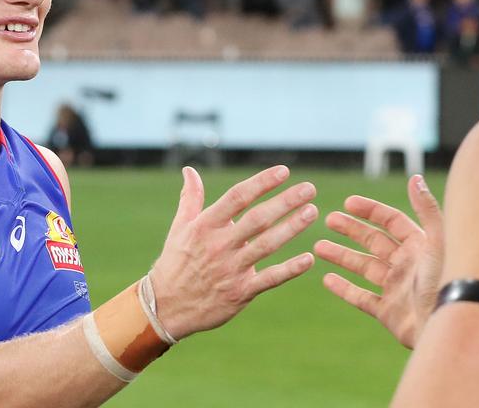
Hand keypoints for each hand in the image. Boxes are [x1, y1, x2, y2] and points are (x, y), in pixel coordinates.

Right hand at [150, 165, 317, 338]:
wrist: (165, 307)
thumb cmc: (176, 262)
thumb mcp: (180, 228)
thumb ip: (190, 197)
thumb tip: (189, 170)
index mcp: (205, 226)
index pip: (238, 197)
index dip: (261, 183)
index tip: (284, 171)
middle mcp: (219, 245)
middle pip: (257, 219)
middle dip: (285, 202)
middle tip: (310, 188)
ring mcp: (231, 269)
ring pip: (267, 245)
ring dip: (292, 228)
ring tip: (312, 212)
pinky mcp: (240, 292)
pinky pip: (270, 279)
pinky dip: (290, 269)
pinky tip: (309, 259)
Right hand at [314, 174, 443, 348]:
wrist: (450, 325)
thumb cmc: (447, 282)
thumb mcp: (439, 242)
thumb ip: (427, 210)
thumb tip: (415, 178)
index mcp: (419, 246)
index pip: (391, 221)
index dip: (371, 210)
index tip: (348, 202)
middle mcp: (407, 265)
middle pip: (374, 241)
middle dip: (351, 230)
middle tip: (328, 219)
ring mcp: (397, 289)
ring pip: (364, 268)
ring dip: (342, 256)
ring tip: (319, 247)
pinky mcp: (389, 313)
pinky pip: (362, 299)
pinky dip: (344, 289)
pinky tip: (326, 280)